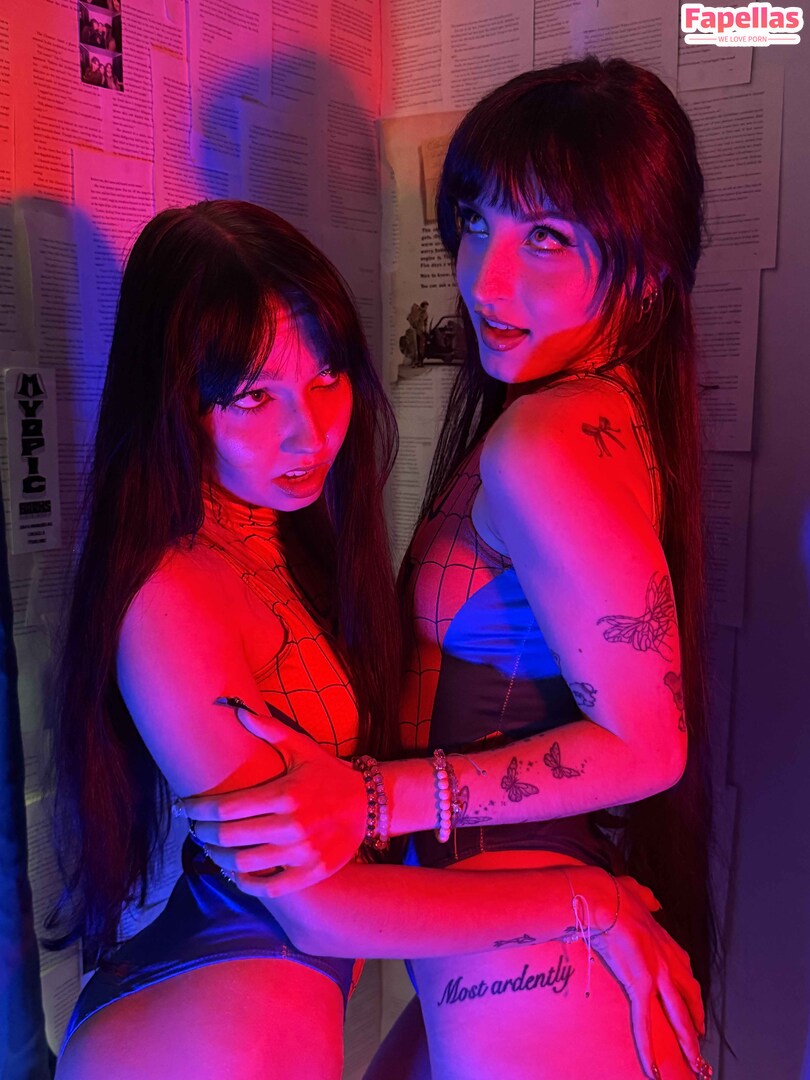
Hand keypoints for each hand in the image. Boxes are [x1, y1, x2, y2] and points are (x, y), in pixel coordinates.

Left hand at [181, 706, 367, 895]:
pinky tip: (235, 872)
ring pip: (244, 864)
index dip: (197, 810)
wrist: (370, 803)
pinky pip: (269, 888)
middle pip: (229, 837)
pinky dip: (246, 883)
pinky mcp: (313, 873)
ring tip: (210, 848)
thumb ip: (269, 729)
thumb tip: (237, 710)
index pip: (225, 807)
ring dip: (218, 858)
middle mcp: (293, 825)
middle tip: (194, 829)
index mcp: (285, 793)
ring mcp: (303, 852)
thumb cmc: (328, 774)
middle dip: (202, 833)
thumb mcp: (302, 748)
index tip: (183, 808)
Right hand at [588, 875, 705, 1079]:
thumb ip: (645, 898)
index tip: (693, 1003)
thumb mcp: (634, 891)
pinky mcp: (640, 984)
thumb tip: (653, 900)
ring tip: (697, 1066)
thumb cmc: (612, 892)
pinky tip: (652, 1071)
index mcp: (663, 940)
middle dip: (696, 1020)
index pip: (684, 971)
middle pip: (689, 997)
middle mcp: (667, 959)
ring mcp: (657, 973)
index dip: (690, 991)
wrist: (600, 896)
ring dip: (688, 1042)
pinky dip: (647, 1048)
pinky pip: (644, 1023)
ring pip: (679, 1015)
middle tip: (701, 1041)